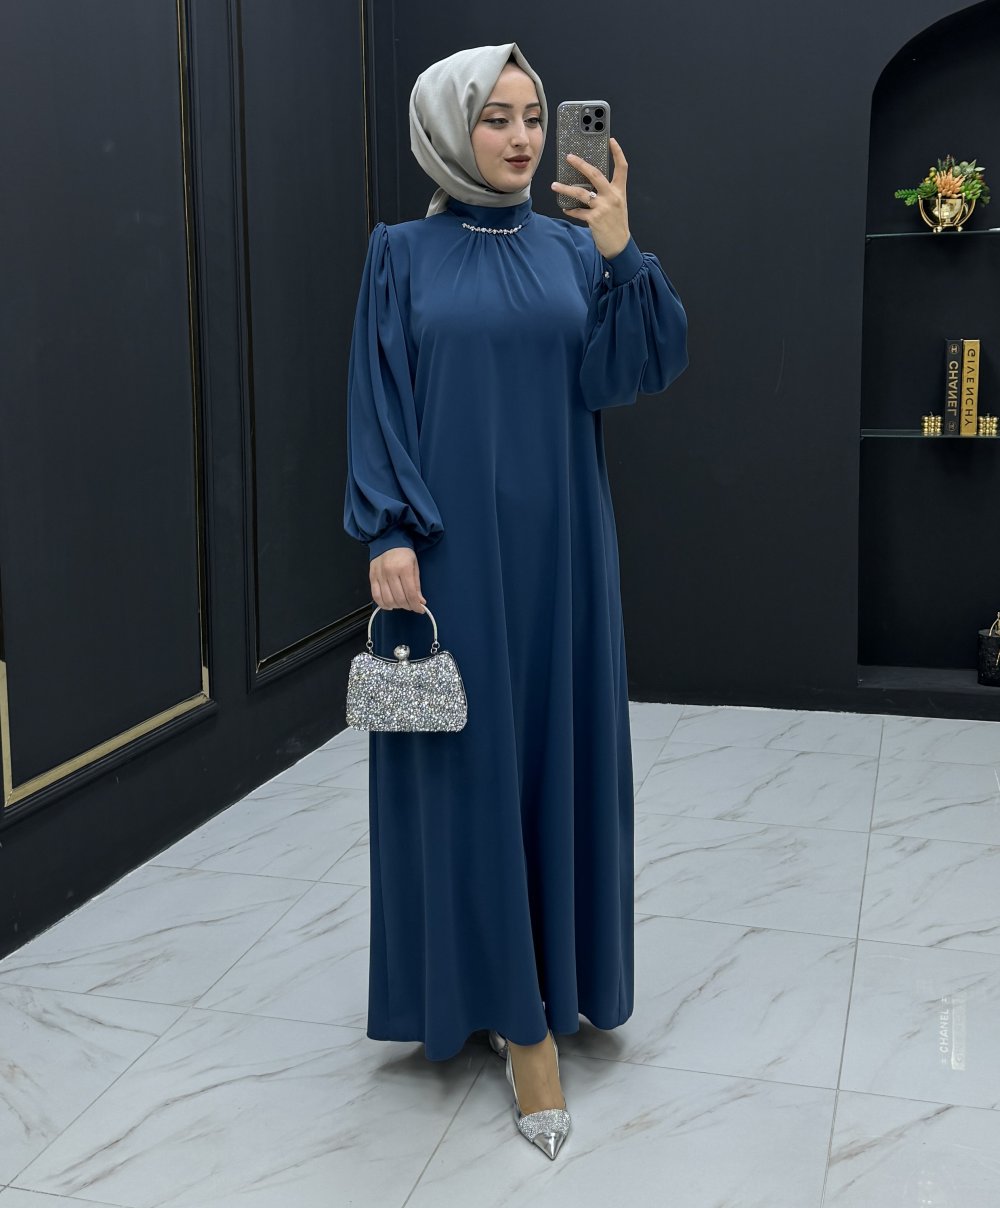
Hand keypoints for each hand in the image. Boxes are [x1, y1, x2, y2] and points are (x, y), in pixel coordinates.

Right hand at [370, 546, 425, 611]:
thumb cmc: (403, 553)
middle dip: (408, 606)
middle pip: (399, 598)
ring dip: (397, 606)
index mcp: (404, 568)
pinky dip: (383, 604)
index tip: (420, 610)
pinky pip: (376, 596)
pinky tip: (390, 605)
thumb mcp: (415, 566)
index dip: (416, 605)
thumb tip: (420, 601)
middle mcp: (390, 572)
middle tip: (412, 606)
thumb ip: (417, 584)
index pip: (411, 593)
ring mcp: (379, 575)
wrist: (387, 540)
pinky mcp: (372, 577)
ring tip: (402, 604)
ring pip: (388, 600)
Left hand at [551, 136, 630, 259]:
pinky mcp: (594, 219)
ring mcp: (603, 207)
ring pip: (581, 193)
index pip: (622, 168)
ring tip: (554, 185)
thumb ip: (606, 193)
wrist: (619, 245)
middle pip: (595, 175)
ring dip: (565, 188)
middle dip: (580, 164)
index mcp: (619, 191)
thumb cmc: (616, 223)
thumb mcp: (616, 204)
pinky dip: (570, 210)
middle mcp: (612, 196)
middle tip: (569, 157)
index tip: (611, 140)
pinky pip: (578, 212)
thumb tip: (588, 183)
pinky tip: (565, 208)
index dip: (618, 152)